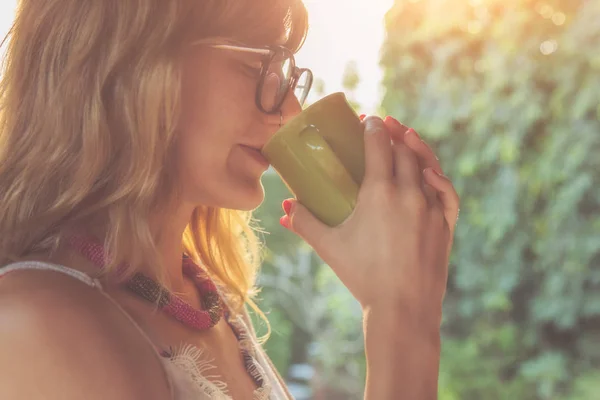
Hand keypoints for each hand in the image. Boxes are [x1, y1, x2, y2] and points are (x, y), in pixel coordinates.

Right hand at [280, 116, 458, 332]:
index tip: (369, 119)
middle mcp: (409, 193)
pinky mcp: (445, 224)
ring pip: (427, 166)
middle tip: (384, 125)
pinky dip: (438, 177)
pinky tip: (430, 171)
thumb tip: (287, 207)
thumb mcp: (329, 247)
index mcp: (380, 193)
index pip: (378, 146)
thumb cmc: (362, 276)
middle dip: (392, 133)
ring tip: (407, 135)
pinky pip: (446, 192)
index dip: (373, 128)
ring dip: (416, 147)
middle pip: (403, 151)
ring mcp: (431, 208)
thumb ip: (305, 223)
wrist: (403, 308)